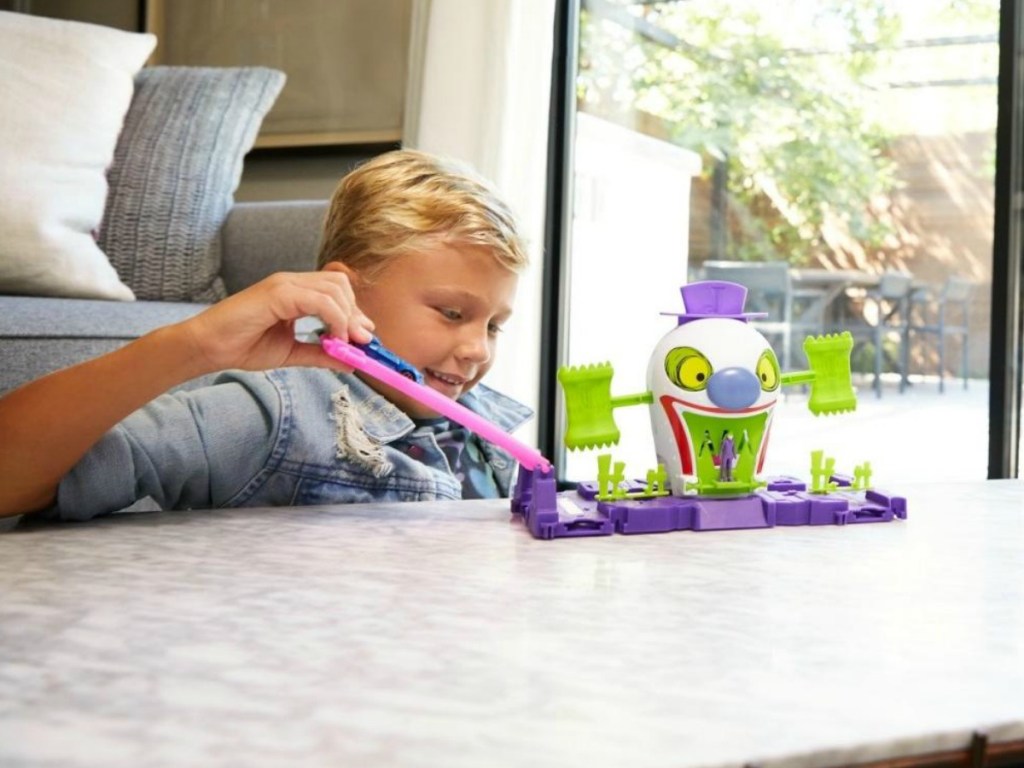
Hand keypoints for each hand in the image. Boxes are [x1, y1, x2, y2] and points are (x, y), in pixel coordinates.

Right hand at [178, 270, 375, 372]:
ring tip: (346, 343)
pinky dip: (335, 319)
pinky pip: (319, 300)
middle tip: (360, 342)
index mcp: (295, 292)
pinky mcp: (278, 293)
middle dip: (356, 313)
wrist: (209, 347)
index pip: (336, 290)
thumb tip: (351, 362)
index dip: (355, 312)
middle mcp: (291, 282)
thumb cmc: (243, 346)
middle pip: (340, 284)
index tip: (364, 337)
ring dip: (348, 317)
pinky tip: (333, 339)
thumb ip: (320, 353)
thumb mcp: (291, 352)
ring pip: (334, 289)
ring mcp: (284, 284)